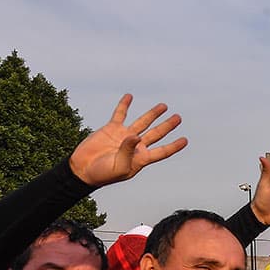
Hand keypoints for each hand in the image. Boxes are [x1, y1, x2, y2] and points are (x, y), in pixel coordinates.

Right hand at [68, 94, 186, 186]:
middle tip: (178, 118)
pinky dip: (124, 106)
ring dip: (153, 114)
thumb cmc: (104, 173)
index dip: (174, 146)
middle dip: (167, 126)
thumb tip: (135, 136)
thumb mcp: (119, 166)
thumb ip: (128, 151)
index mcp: (141, 158)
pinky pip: (120, 115)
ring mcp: (124, 136)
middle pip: (156, 134)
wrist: (84, 169)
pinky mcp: (111, 129)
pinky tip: (130, 97)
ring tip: (164, 106)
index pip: (162, 151)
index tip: (185, 140)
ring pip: (143, 122)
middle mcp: (136, 146)